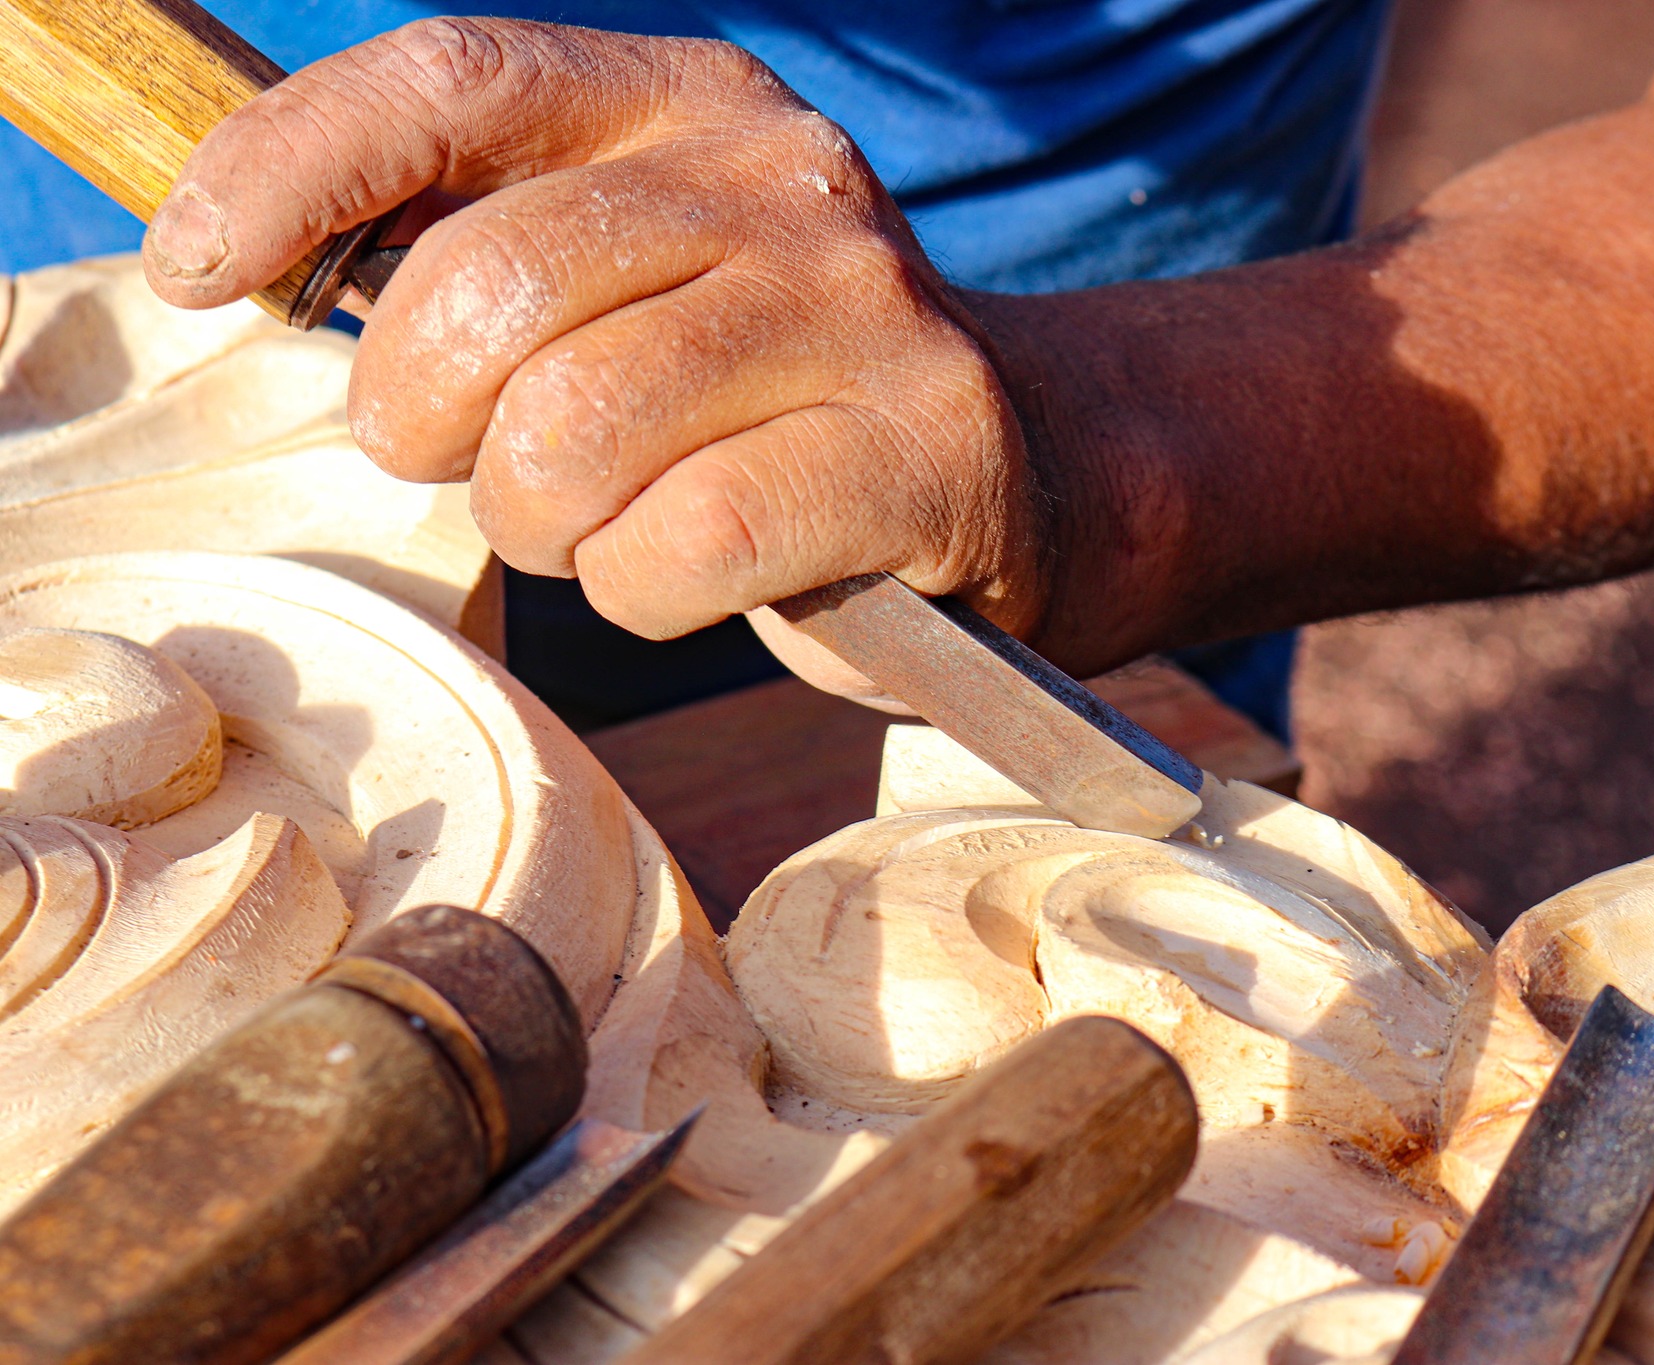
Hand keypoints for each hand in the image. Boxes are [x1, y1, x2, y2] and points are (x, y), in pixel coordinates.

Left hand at [143, 18, 1046, 700]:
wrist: (1026, 468)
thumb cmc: (771, 391)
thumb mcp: (642, 270)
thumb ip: (491, 242)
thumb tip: (262, 266)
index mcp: (687, 104)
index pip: (454, 78)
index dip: (296, 164)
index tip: (197, 266)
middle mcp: (781, 179)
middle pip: (494, 289)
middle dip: (427, 420)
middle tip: (470, 464)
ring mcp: (864, 311)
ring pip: (576, 434)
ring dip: (544, 523)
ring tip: (596, 524)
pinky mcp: (919, 452)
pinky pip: (685, 546)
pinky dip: (645, 593)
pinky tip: (689, 576)